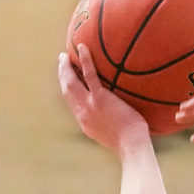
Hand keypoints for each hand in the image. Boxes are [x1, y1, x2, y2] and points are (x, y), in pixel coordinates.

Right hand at [57, 40, 152, 155]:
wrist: (131, 146)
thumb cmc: (131, 143)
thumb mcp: (114, 136)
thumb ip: (111, 124)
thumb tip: (121, 117)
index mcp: (85, 122)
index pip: (72, 103)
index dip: (68, 89)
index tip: (67, 79)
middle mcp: (83, 113)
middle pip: (67, 90)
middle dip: (62, 75)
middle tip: (62, 62)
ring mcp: (89, 105)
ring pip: (71, 82)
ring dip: (66, 67)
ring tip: (66, 54)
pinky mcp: (100, 98)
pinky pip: (89, 75)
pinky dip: (85, 60)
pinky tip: (82, 47)